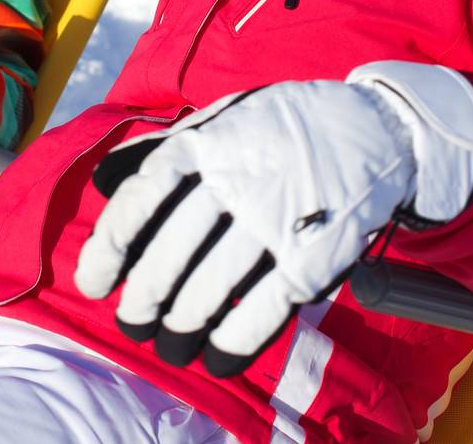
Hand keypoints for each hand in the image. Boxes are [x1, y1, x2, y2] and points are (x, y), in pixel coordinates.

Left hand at [74, 61, 472, 377]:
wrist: (378, 129)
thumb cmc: (284, 127)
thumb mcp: (224, 116)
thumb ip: (166, 145)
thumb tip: (103, 182)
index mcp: (207, 140)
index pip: (141, 197)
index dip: (109, 246)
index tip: (94, 282)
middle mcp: (238, 177)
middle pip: (171, 253)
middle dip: (143, 299)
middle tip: (133, 324)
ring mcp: (278, 218)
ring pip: (211, 287)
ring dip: (182, 327)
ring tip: (171, 346)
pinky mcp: (315, 255)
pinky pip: (264, 309)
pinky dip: (234, 341)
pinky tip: (216, 357)